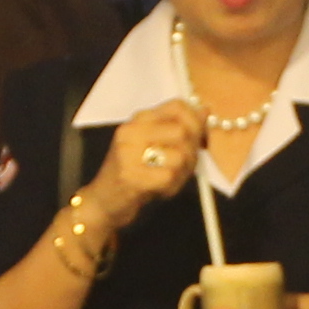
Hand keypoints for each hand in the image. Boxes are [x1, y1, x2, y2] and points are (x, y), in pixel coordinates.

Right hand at [92, 99, 207, 210]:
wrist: (103, 202)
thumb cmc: (134, 173)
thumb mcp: (153, 144)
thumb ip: (177, 127)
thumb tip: (205, 111)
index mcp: (138, 120)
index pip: (177, 106)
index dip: (196, 120)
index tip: (200, 137)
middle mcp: (131, 131)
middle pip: (182, 130)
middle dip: (193, 150)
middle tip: (187, 164)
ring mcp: (129, 153)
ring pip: (180, 154)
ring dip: (184, 172)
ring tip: (172, 179)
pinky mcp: (132, 176)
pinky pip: (170, 176)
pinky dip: (173, 187)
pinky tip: (162, 190)